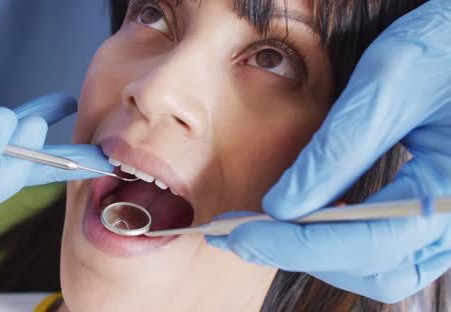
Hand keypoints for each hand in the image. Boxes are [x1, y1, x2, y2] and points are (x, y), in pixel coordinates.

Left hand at [207, 0, 450, 302]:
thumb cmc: (446, 43)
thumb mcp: (391, 81)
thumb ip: (338, 148)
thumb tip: (281, 205)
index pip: (372, 243)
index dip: (299, 245)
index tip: (243, 234)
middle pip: (376, 269)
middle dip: (302, 255)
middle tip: (243, 233)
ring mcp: (450, 220)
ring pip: (381, 268)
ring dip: (319, 254)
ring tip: (267, 226)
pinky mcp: (433, 210)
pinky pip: (388, 248)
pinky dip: (341, 240)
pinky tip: (308, 214)